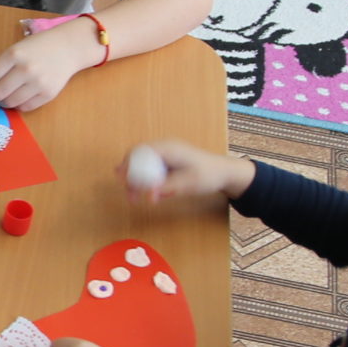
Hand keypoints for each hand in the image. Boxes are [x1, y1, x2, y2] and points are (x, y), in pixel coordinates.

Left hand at [0, 22, 97, 110]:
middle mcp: (25, 69)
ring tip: (1, 98)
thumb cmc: (37, 47)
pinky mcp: (48, 94)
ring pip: (10, 102)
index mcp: (14, 55)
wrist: (67, 48)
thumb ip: (0, 66)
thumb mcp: (16, 49)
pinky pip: (25, 107)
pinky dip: (17, 106)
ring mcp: (38, 83)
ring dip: (1, 103)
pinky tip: (16, 99)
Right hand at [121, 137, 254, 206]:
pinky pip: (150, 170)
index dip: (127, 164)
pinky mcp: (167, 164)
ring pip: (142, 165)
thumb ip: (168, 188)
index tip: (122, 180)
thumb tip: (149, 195)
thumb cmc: (209, 175)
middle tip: (129, 194)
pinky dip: (146, 181)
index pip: (140, 151)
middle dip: (129, 175)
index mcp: (168, 148)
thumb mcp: (189, 183)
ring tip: (135, 198)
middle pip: (137, 158)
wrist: (224, 173)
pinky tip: (149, 193)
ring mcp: (165, 156)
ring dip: (136, 180)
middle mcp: (164, 149)